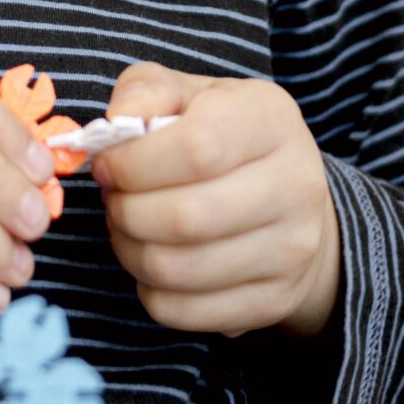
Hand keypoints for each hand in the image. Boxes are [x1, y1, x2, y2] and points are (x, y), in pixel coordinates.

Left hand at [91, 62, 340, 339]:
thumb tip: (114, 125)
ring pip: (178, 269)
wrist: (296, 202)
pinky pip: (183, 312)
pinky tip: (154, 261)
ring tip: (128, 228)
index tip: (107, 165)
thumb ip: (147, 91)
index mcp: (272, 120)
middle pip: (184, 217)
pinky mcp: (274, 300)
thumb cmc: (228, 140)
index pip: (195, 149)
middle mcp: (294, 184)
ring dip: (131, 251)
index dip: (133, 163)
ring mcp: (291, 249)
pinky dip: (150, 290)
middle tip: (115, 200)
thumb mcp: (194, 96)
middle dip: (126, 211)